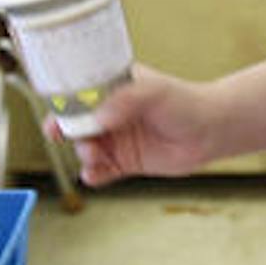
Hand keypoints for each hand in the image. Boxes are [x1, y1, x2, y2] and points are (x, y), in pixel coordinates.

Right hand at [45, 64, 213, 186]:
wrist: (211, 130)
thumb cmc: (185, 103)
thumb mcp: (154, 92)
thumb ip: (126, 101)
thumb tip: (100, 116)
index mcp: (113, 89)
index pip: (79, 95)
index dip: (62, 103)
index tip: (53, 111)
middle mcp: (111, 114)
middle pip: (77, 124)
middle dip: (66, 130)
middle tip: (59, 135)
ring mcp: (118, 139)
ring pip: (87, 148)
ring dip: (84, 153)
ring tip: (94, 154)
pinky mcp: (126, 162)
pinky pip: (102, 171)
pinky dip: (93, 174)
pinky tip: (93, 175)